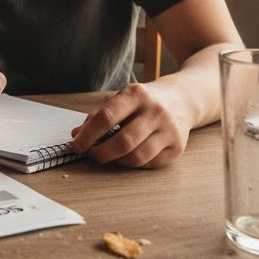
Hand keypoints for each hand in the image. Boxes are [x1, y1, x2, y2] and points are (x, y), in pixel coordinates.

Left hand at [69, 83, 189, 167]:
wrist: (182, 99)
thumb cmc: (144, 101)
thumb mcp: (121, 99)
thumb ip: (98, 115)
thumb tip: (77, 135)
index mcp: (137, 94)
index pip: (107, 117)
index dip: (88, 135)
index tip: (76, 145)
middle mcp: (156, 111)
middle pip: (123, 142)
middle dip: (101, 153)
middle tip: (92, 154)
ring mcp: (169, 130)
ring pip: (137, 157)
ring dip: (116, 161)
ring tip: (108, 156)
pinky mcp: (177, 147)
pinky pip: (149, 164)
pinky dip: (133, 164)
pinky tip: (127, 156)